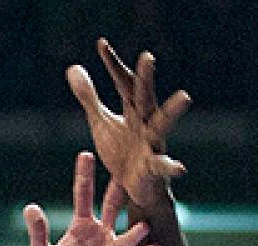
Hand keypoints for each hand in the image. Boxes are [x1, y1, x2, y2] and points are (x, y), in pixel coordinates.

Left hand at [24, 151, 159, 245]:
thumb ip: (39, 234)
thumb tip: (30, 208)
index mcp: (81, 227)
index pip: (83, 196)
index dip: (84, 176)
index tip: (86, 155)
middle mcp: (102, 233)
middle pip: (113, 206)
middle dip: (118, 189)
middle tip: (128, 170)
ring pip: (127, 234)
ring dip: (135, 230)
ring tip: (142, 226)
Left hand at [67, 38, 191, 207]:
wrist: (137, 188)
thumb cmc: (121, 152)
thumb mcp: (102, 123)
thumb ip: (89, 97)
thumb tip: (73, 67)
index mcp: (132, 110)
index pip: (122, 82)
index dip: (112, 65)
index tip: (101, 45)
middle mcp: (146, 123)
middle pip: (145, 97)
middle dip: (146, 79)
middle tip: (148, 58)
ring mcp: (152, 145)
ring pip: (163, 125)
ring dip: (172, 112)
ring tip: (185, 97)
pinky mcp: (154, 169)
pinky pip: (163, 166)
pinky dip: (172, 167)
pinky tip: (181, 168)